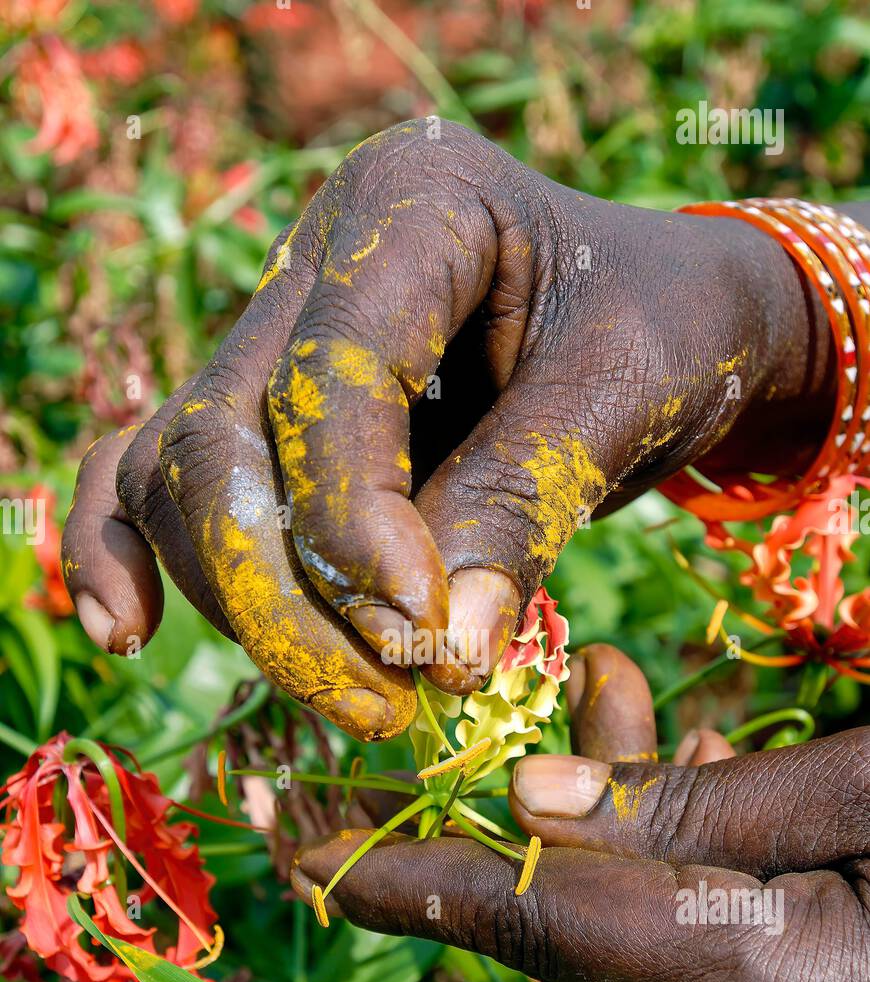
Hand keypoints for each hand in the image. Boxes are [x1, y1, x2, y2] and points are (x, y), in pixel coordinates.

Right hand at [62, 121, 834, 740]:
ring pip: (186, 477)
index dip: (356, 520)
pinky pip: (161, 478)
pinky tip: (127, 635)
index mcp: (413, 201)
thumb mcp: (623, 399)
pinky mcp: (266, 413)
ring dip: (250, 609)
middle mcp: (314, 259)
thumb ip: (521, 508)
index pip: (330, 375)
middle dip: (282, 593)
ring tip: (362, 700)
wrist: (666, 322)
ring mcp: (274, 333)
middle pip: (219, 436)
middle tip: (382, 699)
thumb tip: (438, 653)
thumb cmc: (662, 332)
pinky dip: (140, 555)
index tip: (426, 632)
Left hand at [292, 644, 869, 981]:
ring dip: (603, 817)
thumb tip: (540, 791)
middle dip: (528, 796)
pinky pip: (668, 965)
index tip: (283, 832)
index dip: (391, 867)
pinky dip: (658, 875)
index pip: (523, 912)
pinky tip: (686, 779)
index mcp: (754, 978)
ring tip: (605, 686)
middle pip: (563, 915)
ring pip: (614, 931)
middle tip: (522, 676)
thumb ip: (702, 804)